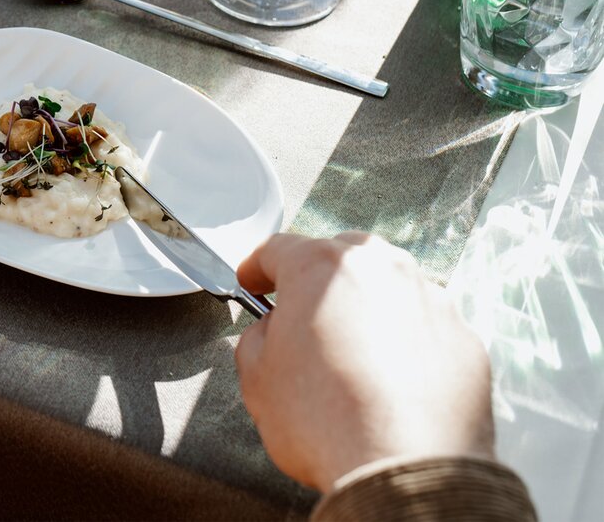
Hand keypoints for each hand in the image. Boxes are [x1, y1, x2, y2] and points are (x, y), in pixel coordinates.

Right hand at [234, 232, 494, 492]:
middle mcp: (383, 269)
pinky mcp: (465, 339)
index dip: (257, 268)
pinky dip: (405, 344)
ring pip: (388, 290)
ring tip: (351, 358)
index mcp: (322, 267)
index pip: (278, 249)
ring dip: (365, 311)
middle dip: (318, 284)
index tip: (252, 282)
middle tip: (302, 321)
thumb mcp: (256, 376)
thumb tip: (275, 332)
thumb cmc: (326, 420)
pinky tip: (390, 381)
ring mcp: (432, 301)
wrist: (404, 469)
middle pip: (340, 259)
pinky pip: (425, 328)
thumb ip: (259, 336)